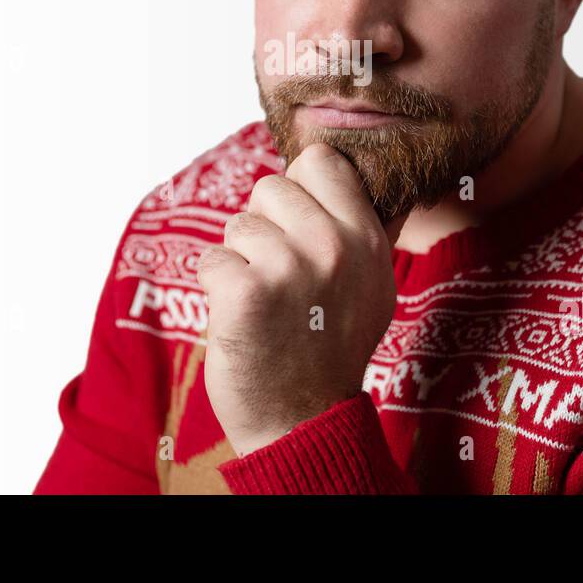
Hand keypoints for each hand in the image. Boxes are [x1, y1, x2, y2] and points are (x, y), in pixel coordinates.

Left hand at [195, 141, 407, 457]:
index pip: (321, 161)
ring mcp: (288, 267)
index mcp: (365, 237)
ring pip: (237, 224)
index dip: (299, 187)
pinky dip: (216, 288)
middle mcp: (332, 245)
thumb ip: (361, 229)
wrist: (304, 421)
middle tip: (280, 277)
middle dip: (264, 225)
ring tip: (265, 302)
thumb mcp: (372, 284)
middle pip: (270, 186)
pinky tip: (242, 318)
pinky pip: (210, 259)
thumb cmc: (330, 348)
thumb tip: (352, 174)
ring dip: (239, 260)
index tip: (297, 223)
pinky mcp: (245, 293)